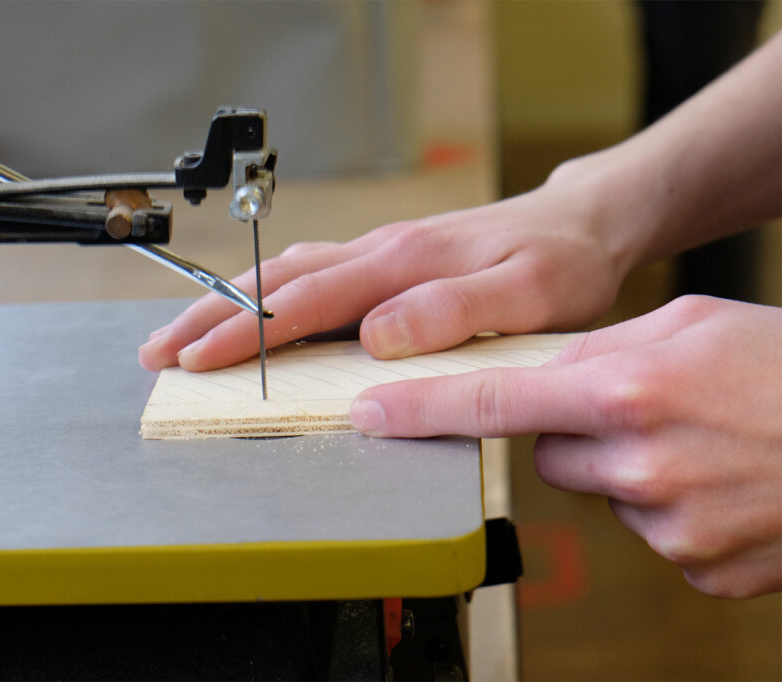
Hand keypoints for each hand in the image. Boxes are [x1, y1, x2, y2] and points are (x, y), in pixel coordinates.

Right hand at [139, 177, 625, 371]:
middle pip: (275, 282)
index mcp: (403, 263)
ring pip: (284, 274)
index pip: (307, 301)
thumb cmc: (559, 262)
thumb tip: (380, 333)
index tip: (198, 360)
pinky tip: (251, 308)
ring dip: (227, 305)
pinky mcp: (386, 259)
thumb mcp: (527, 293)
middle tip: (158, 351)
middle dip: (208, 317)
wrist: (581, 224)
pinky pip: (310, 273)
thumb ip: (455, 312)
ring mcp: (379, 253)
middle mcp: (380, 252)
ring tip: (184, 334)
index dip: (246, 334)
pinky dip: (265, 294)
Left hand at [350, 295, 781, 597]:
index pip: (493, 402)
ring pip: (600, 493)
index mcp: (627, 391)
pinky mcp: (699, 567)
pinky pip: (649, 532)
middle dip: (575, 432)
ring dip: (629, 468)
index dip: (420, 410)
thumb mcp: (690, 323)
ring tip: (699, 441)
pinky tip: (721, 480)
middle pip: (548, 455)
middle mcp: (638, 464)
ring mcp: (670, 526)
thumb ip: (602, 347)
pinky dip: (671, 507)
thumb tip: (543, 373)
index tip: (367, 414)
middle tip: (646, 409)